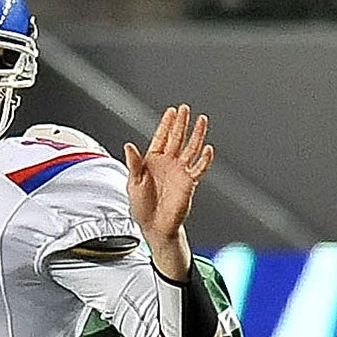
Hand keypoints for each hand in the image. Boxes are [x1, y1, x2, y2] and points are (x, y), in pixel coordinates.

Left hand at [123, 105, 213, 244]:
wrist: (154, 226)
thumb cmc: (141, 207)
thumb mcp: (133, 183)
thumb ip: (134, 163)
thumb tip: (129, 146)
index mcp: (152, 161)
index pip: (161, 137)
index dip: (166, 124)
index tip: (171, 111)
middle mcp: (168, 163)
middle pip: (177, 138)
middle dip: (181, 123)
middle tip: (185, 109)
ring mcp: (180, 171)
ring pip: (191, 149)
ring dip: (196, 135)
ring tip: (201, 121)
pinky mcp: (189, 182)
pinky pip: (199, 168)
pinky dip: (204, 160)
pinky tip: (208, 149)